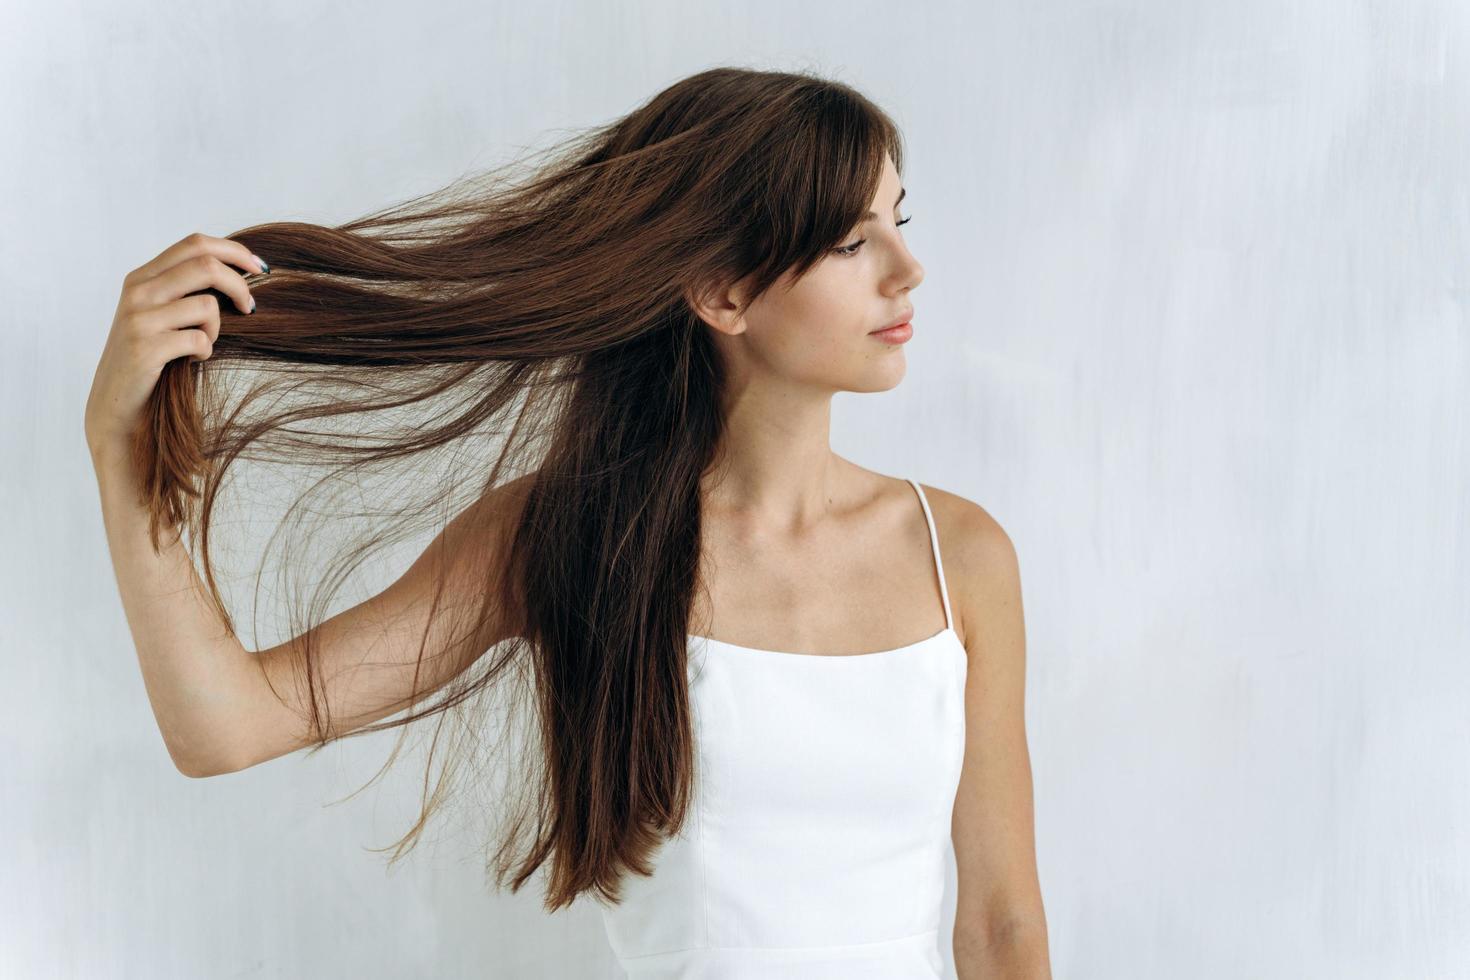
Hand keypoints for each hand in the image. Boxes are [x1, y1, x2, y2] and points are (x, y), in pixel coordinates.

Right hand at [84, 232, 264, 456]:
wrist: (115, 405)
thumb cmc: (150, 360)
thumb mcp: (161, 315)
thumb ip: (185, 290)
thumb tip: (242, 271)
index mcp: (142, 278)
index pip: (194, 244)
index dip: (234, 251)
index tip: (260, 268)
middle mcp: (137, 291)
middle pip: (206, 265)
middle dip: (240, 285)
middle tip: (250, 308)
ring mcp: (139, 319)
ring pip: (207, 305)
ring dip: (216, 329)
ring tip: (201, 344)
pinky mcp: (145, 348)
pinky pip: (200, 340)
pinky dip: (205, 352)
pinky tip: (190, 360)